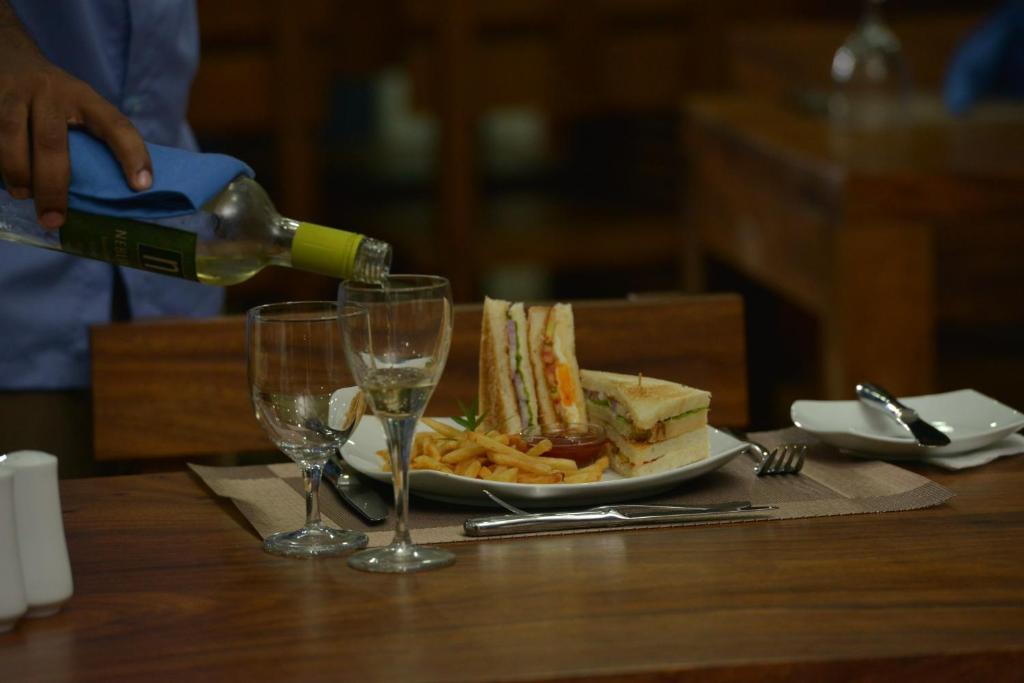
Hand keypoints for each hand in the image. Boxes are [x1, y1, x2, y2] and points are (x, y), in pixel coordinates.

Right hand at [0, 27, 151, 228]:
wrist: (8, 54)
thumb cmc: (55, 97)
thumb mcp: (80, 104)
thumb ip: (92, 138)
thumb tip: (114, 193)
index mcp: (85, 97)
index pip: (116, 125)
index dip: (132, 155)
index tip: (142, 187)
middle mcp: (51, 92)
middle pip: (51, 142)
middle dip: (53, 186)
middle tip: (55, 220)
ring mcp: (15, 94)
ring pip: (11, 135)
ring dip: (17, 172)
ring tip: (24, 196)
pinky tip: (3, 180)